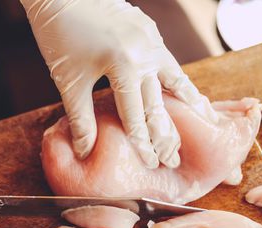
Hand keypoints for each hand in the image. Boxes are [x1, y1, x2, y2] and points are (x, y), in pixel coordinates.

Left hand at [20, 0, 217, 166]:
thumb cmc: (60, 37)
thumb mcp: (69, 82)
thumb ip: (81, 119)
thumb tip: (84, 151)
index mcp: (125, 67)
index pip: (137, 116)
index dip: (144, 143)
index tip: (152, 163)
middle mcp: (146, 53)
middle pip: (160, 102)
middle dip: (166, 133)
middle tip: (174, 157)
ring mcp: (151, 38)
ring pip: (174, 77)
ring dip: (185, 103)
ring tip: (201, 120)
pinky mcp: (149, 29)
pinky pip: (168, 59)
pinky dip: (176, 77)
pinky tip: (180, 86)